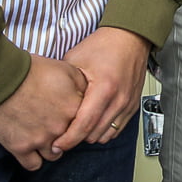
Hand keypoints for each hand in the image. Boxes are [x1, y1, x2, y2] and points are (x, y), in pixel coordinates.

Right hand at [0, 53, 86, 169]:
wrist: (1, 78)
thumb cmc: (34, 70)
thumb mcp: (66, 69)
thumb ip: (82, 85)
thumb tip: (88, 96)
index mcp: (73, 109)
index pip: (87, 123)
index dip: (80, 119)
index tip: (72, 116)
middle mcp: (60, 128)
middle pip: (72, 141)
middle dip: (66, 134)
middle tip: (56, 125)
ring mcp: (40, 140)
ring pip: (54, 155)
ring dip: (51, 148)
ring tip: (45, 137)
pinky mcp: (20, 148)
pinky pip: (33, 165)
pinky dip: (34, 158)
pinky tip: (32, 149)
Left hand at [52, 26, 151, 151]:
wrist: (131, 36)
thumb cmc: (105, 44)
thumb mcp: (76, 59)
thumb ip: (64, 84)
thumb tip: (49, 102)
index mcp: (104, 88)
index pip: (84, 124)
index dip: (68, 139)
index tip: (56, 145)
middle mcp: (119, 99)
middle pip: (94, 134)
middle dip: (77, 138)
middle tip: (63, 134)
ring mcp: (128, 103)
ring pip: (106, 135)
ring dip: (90, 135)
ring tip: (78, 128)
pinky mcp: (133, 105)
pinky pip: (117, 129)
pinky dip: (103, 130)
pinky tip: (93, 123)